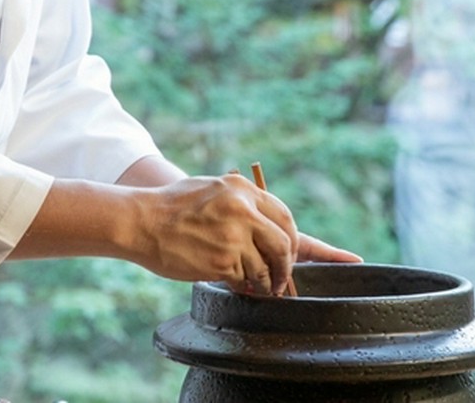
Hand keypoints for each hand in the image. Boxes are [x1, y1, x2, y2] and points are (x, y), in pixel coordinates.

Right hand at [133, 174, 358, 295]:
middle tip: (281, 278)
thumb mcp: (211, 190)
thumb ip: (240, 204)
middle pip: (286, 244)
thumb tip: (267, 228)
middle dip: (286, 265)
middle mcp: (243, 210)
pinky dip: (244, 285)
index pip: (284, 216)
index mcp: (241, 189)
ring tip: (252, 282)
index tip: (334, 257)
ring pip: (267, 266)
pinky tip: (231, 280)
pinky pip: (246, 279)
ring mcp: (234, 235)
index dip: (300, 240)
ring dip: (265, 280)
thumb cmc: (172, 207)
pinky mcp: (223, 260)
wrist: (140, 220)